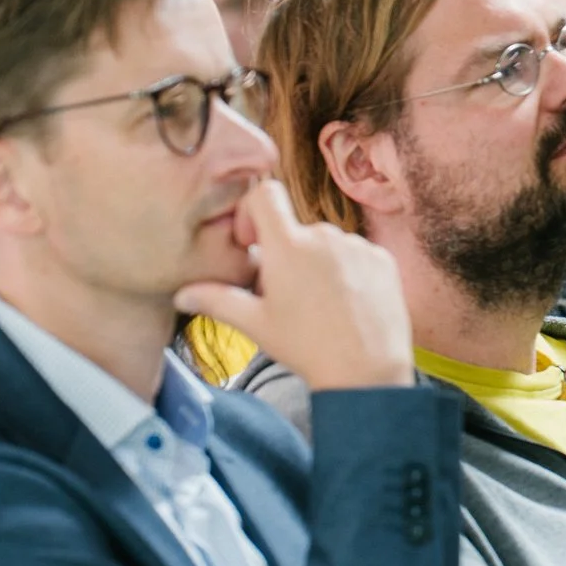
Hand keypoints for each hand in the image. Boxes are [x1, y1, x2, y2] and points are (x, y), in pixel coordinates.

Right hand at [173, 180, 413, 392]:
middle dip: (286, 252)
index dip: (251, 211)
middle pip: (296, 229)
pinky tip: (347, 304)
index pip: (264, 193)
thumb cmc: (306, 347)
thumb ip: (216, 300)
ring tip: (320, 304)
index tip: (252, 241)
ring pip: (327, 244)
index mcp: (288, 245)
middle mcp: (324, 236)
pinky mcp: (383, 259)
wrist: (366, 372)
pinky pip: (357, 254)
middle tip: (286, 294)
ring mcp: (358, 246)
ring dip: (318, 263)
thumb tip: (181, 294)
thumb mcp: (256, 324)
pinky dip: (348, 271)